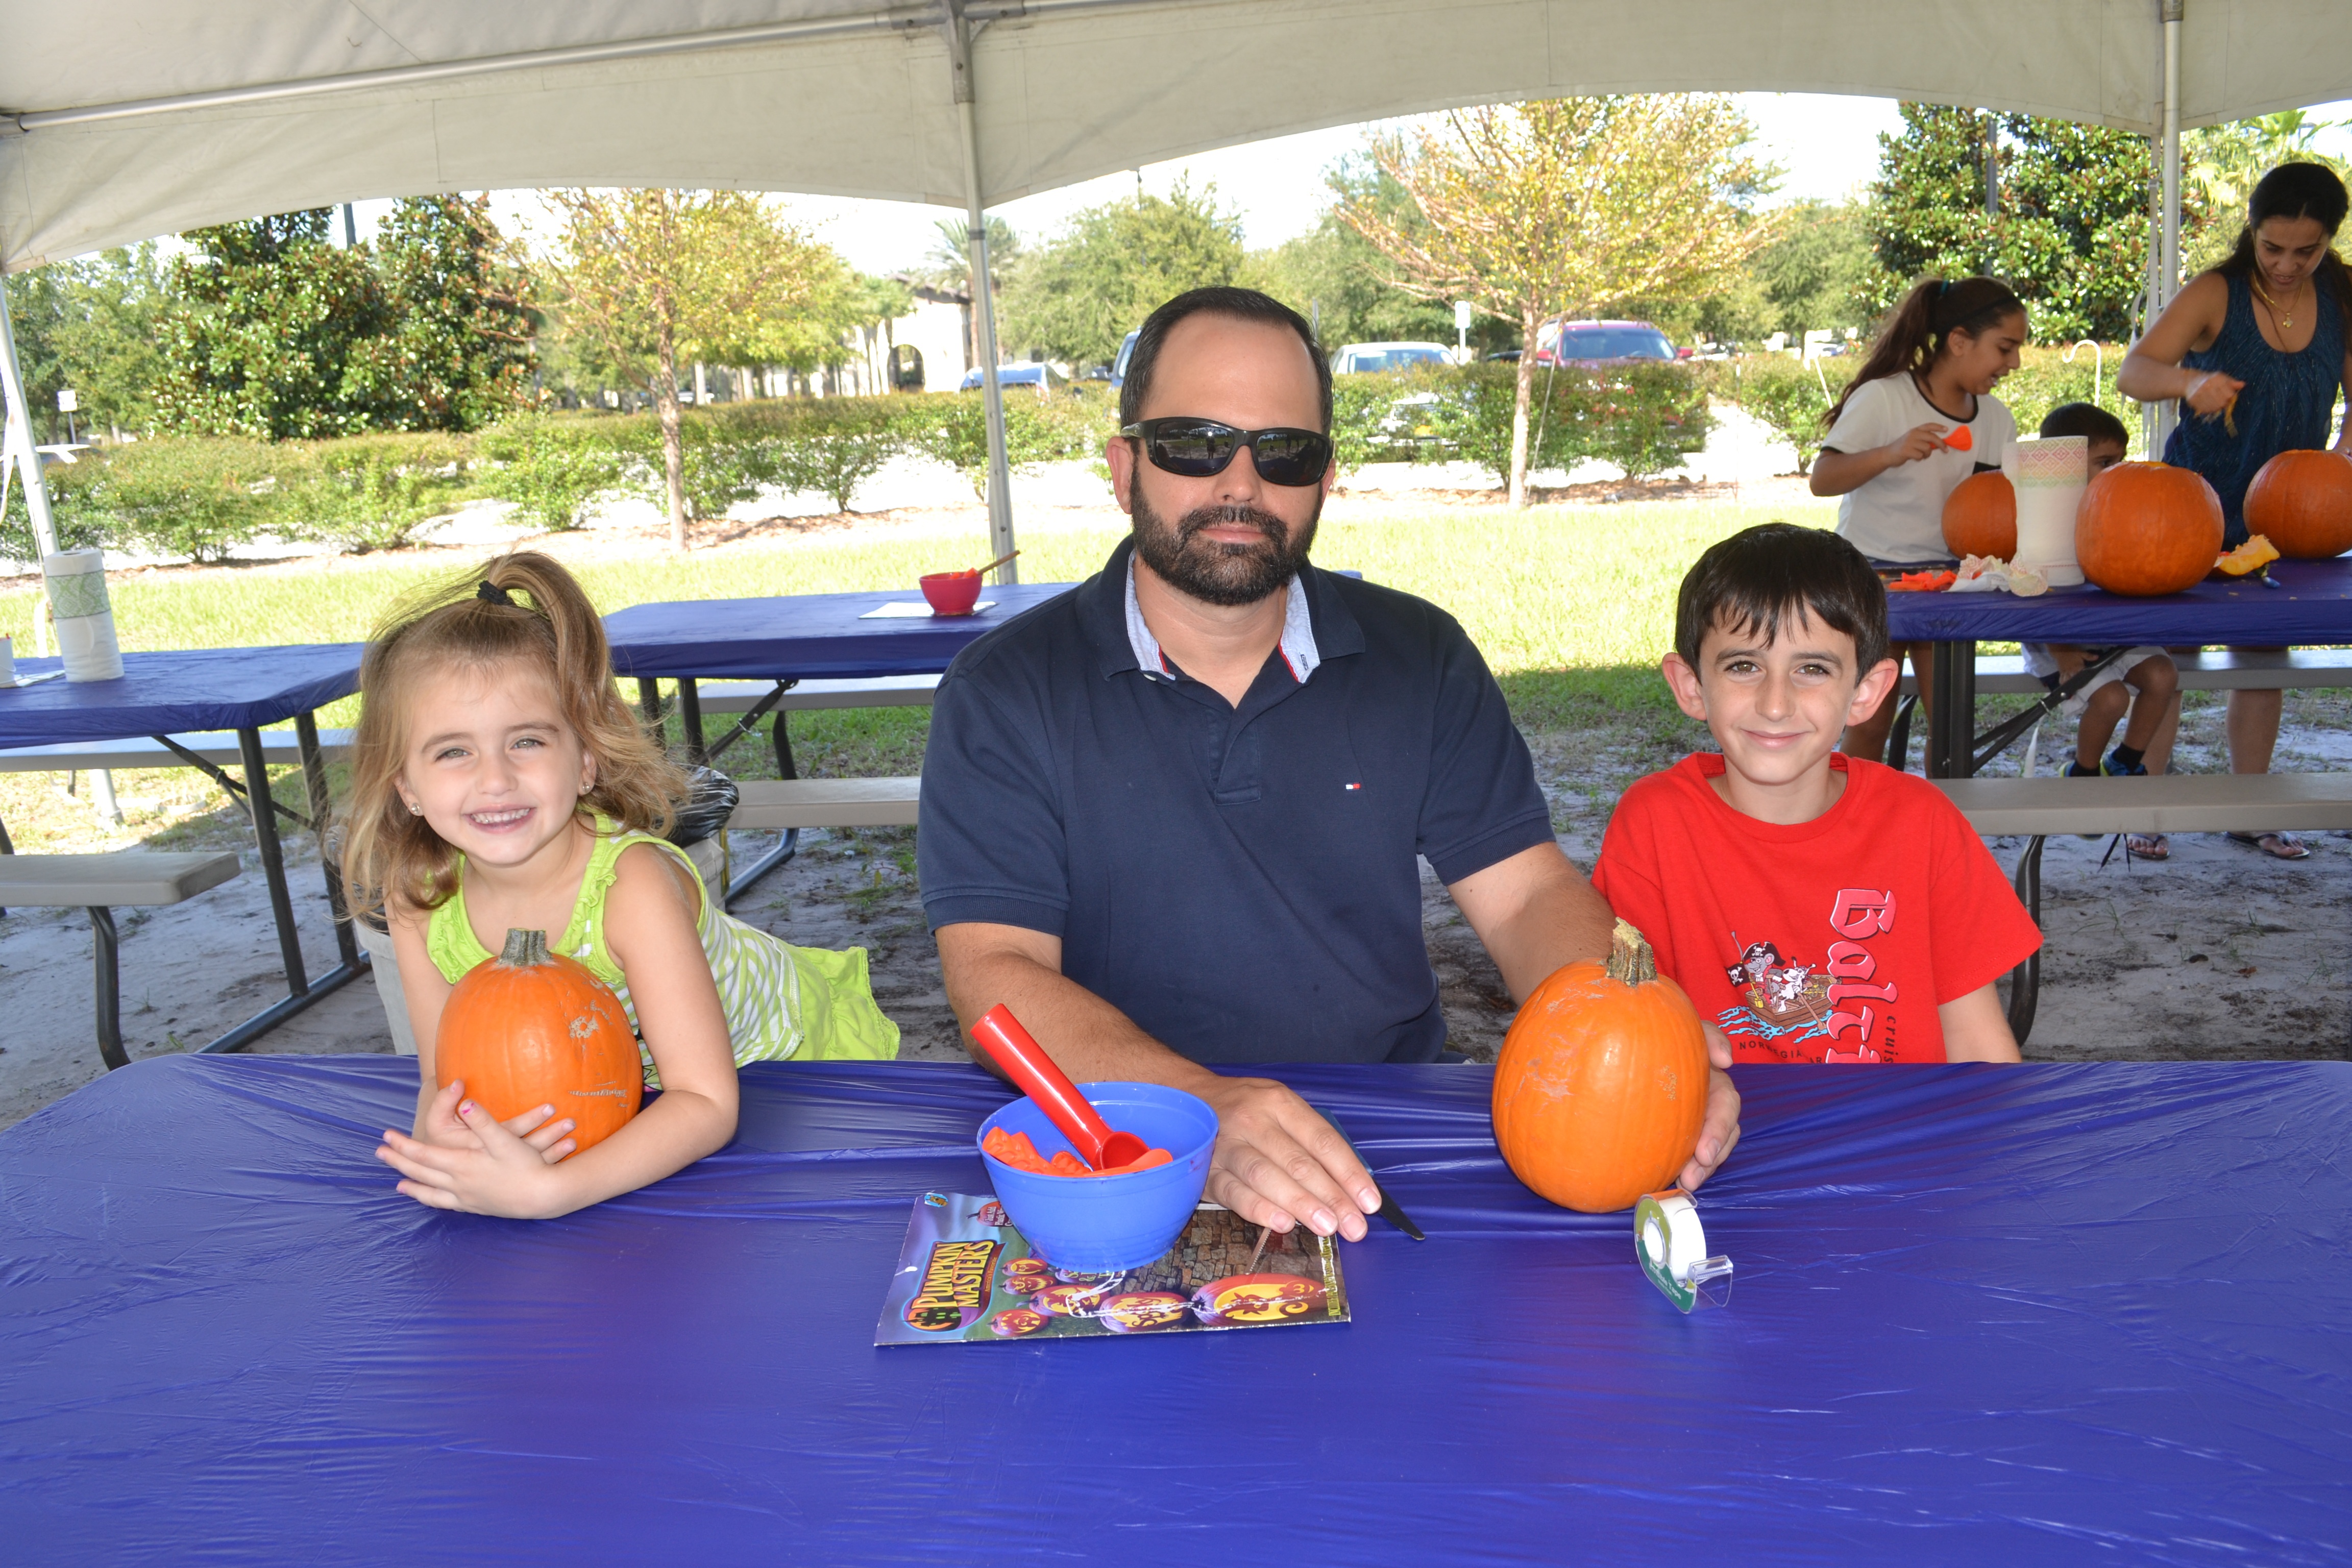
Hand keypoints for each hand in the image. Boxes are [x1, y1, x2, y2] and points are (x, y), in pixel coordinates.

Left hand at [377, 1091, 579, 1216]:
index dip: (404, 1144)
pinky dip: (432, 1201)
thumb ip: (484, 1121)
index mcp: (462, 1164)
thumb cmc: (527, 1166)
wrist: (543, 1196)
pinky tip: (431, 1200)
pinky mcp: (476, 1207)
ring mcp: (466, 1198)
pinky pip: (446, 1204)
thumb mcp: (506, 1140)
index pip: (424, 1153)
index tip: (387, 1136)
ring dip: (412, 1186)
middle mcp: (459, 1183)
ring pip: (430, 1192)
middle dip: (399, 1162)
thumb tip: (465, 1103)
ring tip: (398, 1184)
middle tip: (380, 1153)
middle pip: (421, 1172)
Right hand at [1193, 1075, 1378, 1242]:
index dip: (1349, 1173)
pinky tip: (1281, 1223)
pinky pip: (1234, 1191)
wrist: (1186, 1100)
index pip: (1322, 1140)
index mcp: (1279, 1103)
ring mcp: (1226, 1144)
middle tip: (1353, 1225)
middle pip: (1299, 1161)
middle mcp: (1253, 1120)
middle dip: (1332, 1196)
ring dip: (1300, 1203)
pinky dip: (1258, 1208)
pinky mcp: (1205, 1169)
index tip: (1368, 1202)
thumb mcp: (1278, 1108)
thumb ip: (1309, 1141)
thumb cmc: (1245, 1110)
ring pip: (1267, 1175)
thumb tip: (1347, 1187)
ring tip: (1327, 1226)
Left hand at [1676, 1021, 1741, 1191]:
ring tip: (1683, 1184)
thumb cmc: (1660, 1029)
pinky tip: (1666, 1181)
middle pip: (1719, 1136)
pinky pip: (1686, 1153)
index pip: (1725, 1106)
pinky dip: (1683, 1168)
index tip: (1703, 1153)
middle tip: (1691, 1177)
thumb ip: (1710, 1036)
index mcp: (1712, 1079)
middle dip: (1709, 1159)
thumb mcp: (1689, 1027)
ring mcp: (1692, 1116)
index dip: (1718, 1130)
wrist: (1627, 1034)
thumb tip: (1726, 1060)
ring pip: (1707, 1150)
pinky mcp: (1675, 1130)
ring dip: (1700, 1170)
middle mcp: (1706, 1100)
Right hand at [1885, 423, 1949, 466]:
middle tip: (1946, 450)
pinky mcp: (1907, 450)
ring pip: (1927, 448)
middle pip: (1932, 437)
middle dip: (1941, 444)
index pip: (1929, 426)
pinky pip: (1920, 455)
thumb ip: (1923, 440)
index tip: (1946, 430)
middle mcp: (1913, 434)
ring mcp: (1909, 442)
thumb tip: (1937, 444)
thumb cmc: (1902, 448)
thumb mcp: (1912, 440)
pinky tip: (1914, 458)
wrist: (1888, 454)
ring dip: (1927, 454)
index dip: (1938, 427)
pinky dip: (1919, 458)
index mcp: (1915, 430)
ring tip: (1922, 456)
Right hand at [2185, 370, 2243, 416]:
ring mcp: (2199, 394)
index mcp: (2216, 379)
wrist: (2190, 381)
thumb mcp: (2222, 378)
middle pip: (2221, 402)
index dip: (2230, 397)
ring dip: (2217, 406)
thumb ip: (2232, 382)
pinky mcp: (2193, 400)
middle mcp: (2207, 386)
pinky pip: (2205, 409)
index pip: (2229, 394)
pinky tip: (2209, 405)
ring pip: (2214, 407)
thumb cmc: (2210, 380)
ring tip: (2216, 402)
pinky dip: (2209, 409)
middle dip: (2224, 402)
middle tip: (2222, 400)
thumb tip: (2243, 385)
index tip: (2229, 395)